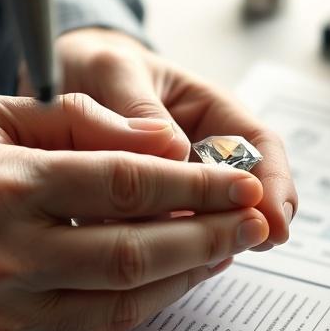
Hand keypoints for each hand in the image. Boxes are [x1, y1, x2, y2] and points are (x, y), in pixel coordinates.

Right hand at [0, 92, 268, 330]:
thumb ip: (74, 118)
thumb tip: (157, 136)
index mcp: (2, 184)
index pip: (125, 183)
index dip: (196, 184)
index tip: (241, 180)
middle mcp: (3, 254)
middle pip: (136, 252)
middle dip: (210, 235)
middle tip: (252, 220)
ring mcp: (1, 308)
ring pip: (121, 301)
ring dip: (186, 275)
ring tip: (222, 248)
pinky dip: (141, 305)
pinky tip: (168, 278)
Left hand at [46, 28, 297, 249]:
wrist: (55, 78)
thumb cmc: (92, 65)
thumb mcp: (112, 70)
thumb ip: (139, 106)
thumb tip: (173, 150)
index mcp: (208, 110)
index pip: (260, 146)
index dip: (274, 183)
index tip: (273, 217)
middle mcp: (200, 153)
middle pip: (241, 194)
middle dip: (250, 221)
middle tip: (254, 245)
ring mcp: (174, 188)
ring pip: (201, 223)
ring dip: (206, 241)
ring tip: (204, 257)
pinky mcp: (141, 214)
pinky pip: (160, 239)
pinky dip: (162, 253)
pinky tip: (158, 265)